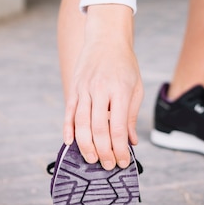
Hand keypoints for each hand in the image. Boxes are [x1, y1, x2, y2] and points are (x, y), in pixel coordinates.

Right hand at [63, 4, 142, 169]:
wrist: (106, 38)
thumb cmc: (124, 64)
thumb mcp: (135, 87)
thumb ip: (131, 115)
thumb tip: (131, 142)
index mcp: (120, 90)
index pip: (118, 127)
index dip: (119, 149)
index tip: (122, 162)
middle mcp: (100, 90)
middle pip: (98, 129)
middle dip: (103, 151)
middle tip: (107, 166)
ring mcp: (85, 89)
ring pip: (81, 123)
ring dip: (85, 145)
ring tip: (92, 159)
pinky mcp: (74, 88)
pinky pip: (69, 112)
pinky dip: (68, 129)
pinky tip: (70, 143)